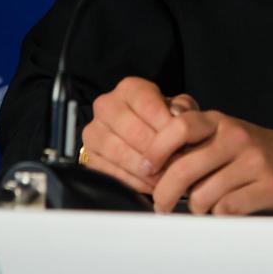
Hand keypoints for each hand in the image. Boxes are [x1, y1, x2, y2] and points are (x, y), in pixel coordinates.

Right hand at [80, 76, 198, 193]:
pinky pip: (111, 173)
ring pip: (120, 154)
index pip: (149, 106)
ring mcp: (94, 132)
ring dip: (146, 170)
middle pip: (134, 132)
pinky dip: (134, 182)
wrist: (140, 136)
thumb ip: (184, 109)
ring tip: (167, 178)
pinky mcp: (89, 157)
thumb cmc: (163, 121)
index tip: (183, 143)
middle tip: (177, 165)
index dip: (168, 127)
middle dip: (158, 152)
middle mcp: (106, 105)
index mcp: (130, 88)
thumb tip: (178, 116)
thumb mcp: (178, 108)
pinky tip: (151, 185)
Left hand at [144, 111, 272, 214]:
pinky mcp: (269, 186)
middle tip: (161, 204)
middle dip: (165, 193)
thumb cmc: (257, 152)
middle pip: (185, 168)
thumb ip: (194, 141)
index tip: (146, 169)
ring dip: (197, 208)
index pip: (179, 127)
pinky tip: (224, 210)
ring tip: (201, 206)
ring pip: (203, 195)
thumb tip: (150, 161)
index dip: (156, 149)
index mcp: (220, 122)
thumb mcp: (226, 133)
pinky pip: (227, 209)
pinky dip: (219, 215)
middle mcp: (236, 138)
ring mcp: (254, 162)